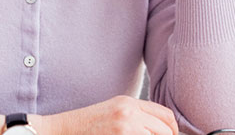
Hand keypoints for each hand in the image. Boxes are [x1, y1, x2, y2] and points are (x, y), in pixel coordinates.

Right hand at [45, 95, 177, 134]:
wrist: (62, 130)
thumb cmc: (88, 125)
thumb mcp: (115, 111)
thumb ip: (137, 115)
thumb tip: (162, 128)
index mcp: (130, 103)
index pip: (165, 115)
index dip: (173, 129)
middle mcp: (129, 112)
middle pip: (165, 130)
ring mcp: (124, 127)